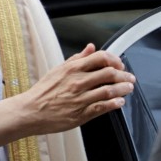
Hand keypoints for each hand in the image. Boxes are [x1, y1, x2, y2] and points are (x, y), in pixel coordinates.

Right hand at [0, 43, 134, 151]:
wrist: (30, 111)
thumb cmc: (43, 91)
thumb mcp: (58, 69)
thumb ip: (77, 58)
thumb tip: (90, 47)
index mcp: (72, 68)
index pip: (100, 58)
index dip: (114, 60)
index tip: (119, 64)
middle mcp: (78, 81)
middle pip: (109, 74)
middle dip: (124, 75)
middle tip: (129, 77)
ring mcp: (80, 98)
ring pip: (109, 91)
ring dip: (123, 89)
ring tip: (128, 89)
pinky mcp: (81, 113)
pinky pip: (102, 107)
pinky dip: (114, 104)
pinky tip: (119, 102)